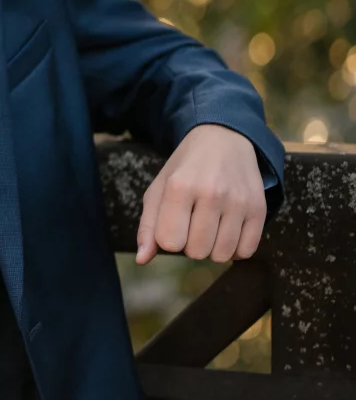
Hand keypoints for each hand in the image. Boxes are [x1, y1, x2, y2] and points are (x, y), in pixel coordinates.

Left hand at [135, 123, 265, 264]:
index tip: (173, 223)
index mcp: (180, 186)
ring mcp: (238, 201)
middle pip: (197, 252)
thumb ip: (148, 226)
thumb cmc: (185, 169)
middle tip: (193, 223)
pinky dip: (235, 248)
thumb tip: (141, 260)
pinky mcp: (259, 208)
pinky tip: (228, 230)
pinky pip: (246, 251)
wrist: (224, 140)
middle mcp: (211, 193)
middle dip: (191, 244)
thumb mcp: (159, 189)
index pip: (170, 242)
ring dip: (213, 248)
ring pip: (222, 255)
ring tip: (211, 226)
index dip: (169, 239)